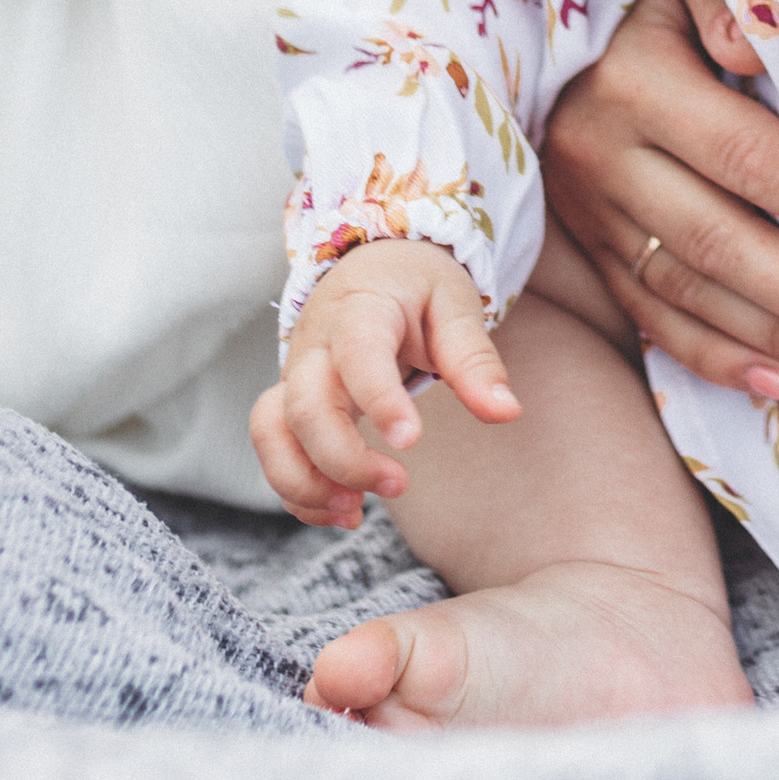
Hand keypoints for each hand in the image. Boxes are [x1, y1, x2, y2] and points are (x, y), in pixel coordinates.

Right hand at [252, 240, 519, 529]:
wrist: (372, 266)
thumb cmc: (417, 285)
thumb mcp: (455, 304)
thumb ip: (475, 360)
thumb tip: (506, 412)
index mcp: (361, 310)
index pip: (358, 354)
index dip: (379, 398)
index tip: (411, 441)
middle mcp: (316, 345)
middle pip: (304, 405)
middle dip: (343, 457)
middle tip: (399, 485)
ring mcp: (296, 375)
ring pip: (272, 431)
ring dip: (305, 481)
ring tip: (355, 513)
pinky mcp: (290, 403)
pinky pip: (273, 448)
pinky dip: (296, 489)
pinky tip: (343, 509)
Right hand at [539, 0, 778, 400]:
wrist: (532, 9)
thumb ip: (727, 1)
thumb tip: (761, 49)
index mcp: (634, 82)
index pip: (747, 158)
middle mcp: (603, 154)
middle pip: (722, 242)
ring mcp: (588, 208)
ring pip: (688, 292)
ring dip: (777, 339)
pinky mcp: (585, 241)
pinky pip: (648, 314)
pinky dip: (714, 355)